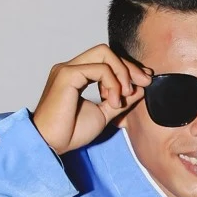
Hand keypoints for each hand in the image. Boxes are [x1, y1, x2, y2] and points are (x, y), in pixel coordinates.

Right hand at [32, 45, 151, 154]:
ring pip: (104, 54)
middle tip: (144, 83)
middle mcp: (70, 68)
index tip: (144, 81)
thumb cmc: (70, 133)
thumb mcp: (104, 113)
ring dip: (122, 74)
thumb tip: (140, 88)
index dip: (128, 68)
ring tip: (123, 98)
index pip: (106, 60)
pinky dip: (112, 83)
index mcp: (76, 75)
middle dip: (129, 66)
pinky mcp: (67, 75)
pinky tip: (113, 101)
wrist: (51, 144)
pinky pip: (99, 68)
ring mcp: (67, 69)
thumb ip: (120, 100)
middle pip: (107, 52)